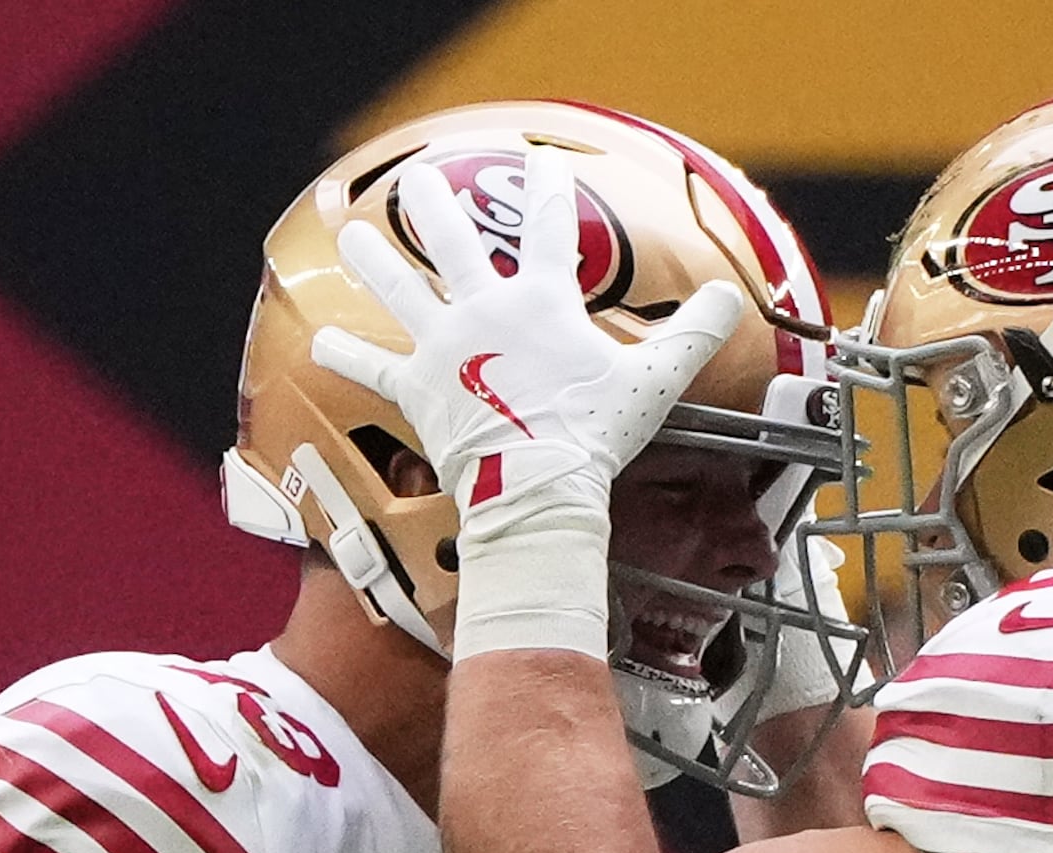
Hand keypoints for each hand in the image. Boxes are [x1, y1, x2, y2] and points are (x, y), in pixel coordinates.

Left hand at [314, 146, 746, 523]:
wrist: (538, 487)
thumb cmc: (595, 434)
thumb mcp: (655, 379)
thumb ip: (693, 333)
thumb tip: (731, 297)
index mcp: (540, 302)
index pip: (550, 231)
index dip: (550, 192)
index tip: (543, 165)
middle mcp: (484, 313)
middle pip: (454, 244)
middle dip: (436, 204)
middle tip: (419, 178)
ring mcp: (445, 349)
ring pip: (401, 292)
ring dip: (375, 261)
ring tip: (352, 236)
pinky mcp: (419, 391)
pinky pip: (376, 371)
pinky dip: (351, 357)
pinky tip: (321, 340)